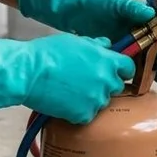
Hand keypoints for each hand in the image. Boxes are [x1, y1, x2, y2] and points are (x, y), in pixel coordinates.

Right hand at [0, 34, 134, 123]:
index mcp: (107, 60)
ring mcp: (96, 99)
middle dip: (104, 84)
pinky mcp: (83, 115)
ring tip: (71, 92)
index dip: (121, 70)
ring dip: (91, 98)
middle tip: (85, 81)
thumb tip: (107, 45)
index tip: (114, 71)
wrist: (28, 73)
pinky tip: (64, 102)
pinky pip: (87, 115)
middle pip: (116, 86)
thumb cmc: (48, 53)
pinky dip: (78, 112)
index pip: (128, 68)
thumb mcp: (75, 41)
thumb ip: (96, 45)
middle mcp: (106, 80)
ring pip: (101, 102)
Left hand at [17, 0, 156, 82]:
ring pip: (152, 61)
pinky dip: (143, 76)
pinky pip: (136, 69)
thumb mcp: (116, 3)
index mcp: (146, 19)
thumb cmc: (98, 3)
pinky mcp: (121, 58)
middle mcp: (143, 34)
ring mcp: (133, 47)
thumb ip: (132, 7)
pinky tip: (145, 82)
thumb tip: (150, 12)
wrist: (76, 13)